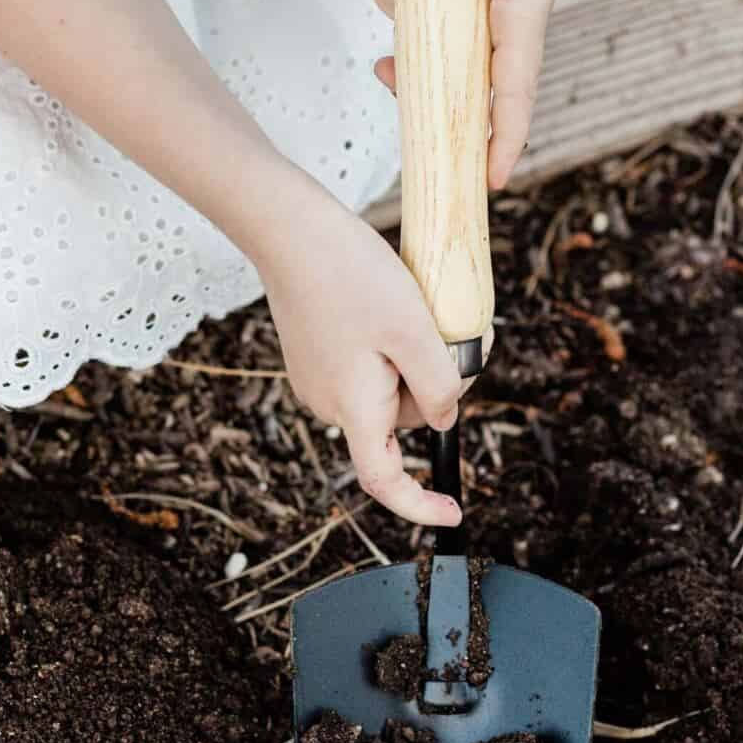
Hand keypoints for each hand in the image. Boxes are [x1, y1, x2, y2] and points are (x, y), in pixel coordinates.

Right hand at [255, 189, 467, 527]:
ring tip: (418, 307)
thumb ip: (438, 384)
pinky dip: (392, 346)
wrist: (289, 229)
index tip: (453, 512)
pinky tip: (389, 303)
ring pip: (389, 389)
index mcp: (353, 407)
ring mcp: (319, 378)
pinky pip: (370, 367)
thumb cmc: (350, 274)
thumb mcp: (414, 329)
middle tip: (452, 330)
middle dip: (434, 385)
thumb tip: (445, 420)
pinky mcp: (317, 355)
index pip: (385, 481)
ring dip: (415, 359)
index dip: (421, 505)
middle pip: (401, 419)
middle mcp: (330, 403)